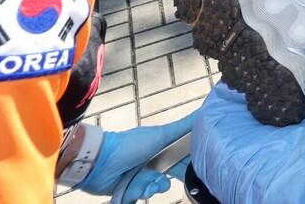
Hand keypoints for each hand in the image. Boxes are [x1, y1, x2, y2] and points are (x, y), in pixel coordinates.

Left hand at [79, 112, 197, 194]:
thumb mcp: (161, 135)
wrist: (101, 164)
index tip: (198, 165)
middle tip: (169, 176)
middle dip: (174, 177)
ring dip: (157, 186)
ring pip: (161, 185)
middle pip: (174, 172)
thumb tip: (204, 111)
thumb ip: (184, 126)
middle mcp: (155, 160)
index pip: (183, 154)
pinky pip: (147, 193)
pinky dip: (144, 192)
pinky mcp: (134, 188)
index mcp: (163, 145)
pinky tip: (139, 189)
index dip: (191, 160)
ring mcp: (144, 174)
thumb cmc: (131, 145)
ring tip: (149, 183)